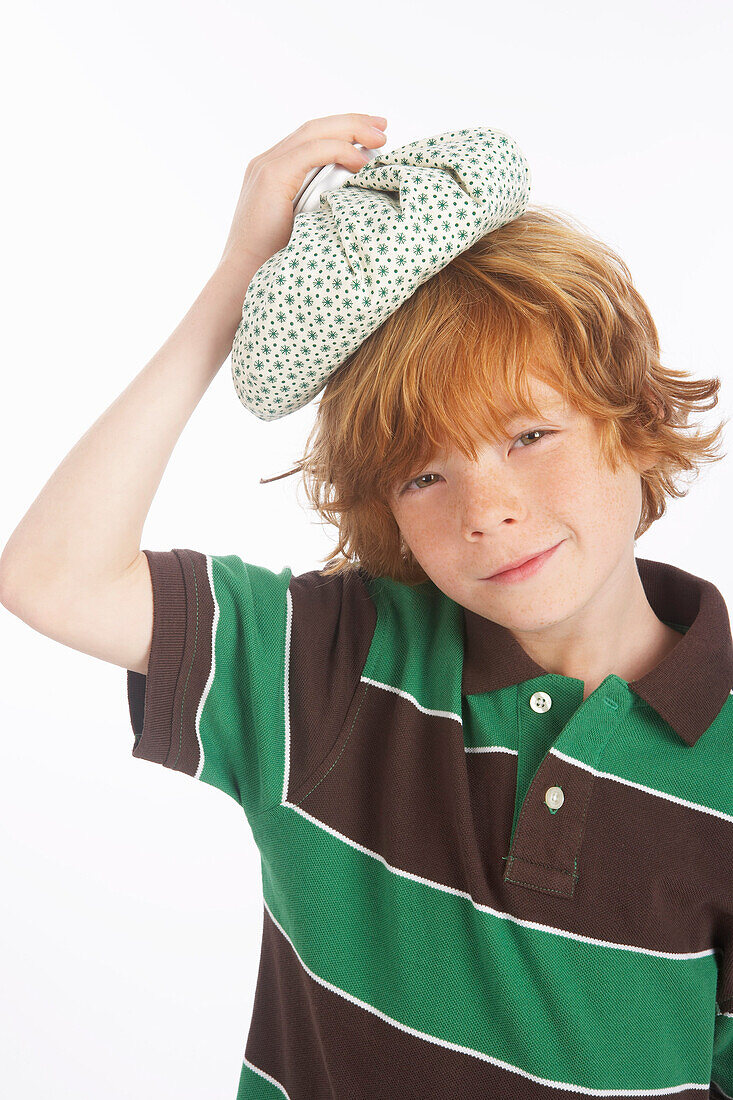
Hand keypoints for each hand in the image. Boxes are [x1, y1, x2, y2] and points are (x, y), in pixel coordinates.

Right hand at [218, 112, 387, 278]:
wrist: (244, 278)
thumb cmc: (276, 262)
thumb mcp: (306, 227)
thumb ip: (322, 206)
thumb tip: (358, 200)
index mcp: (274, 171)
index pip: (313, 138)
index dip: (345, 130)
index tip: (376, 133)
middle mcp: (267, 162)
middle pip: (316, 128)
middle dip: (353, 123)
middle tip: (384, 126)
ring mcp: (266, 166)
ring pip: (314, 133)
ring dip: (351, 131)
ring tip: (380, 138)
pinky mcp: (269, 176)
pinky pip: (310, 152)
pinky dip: (339, 151)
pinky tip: (360, 162)